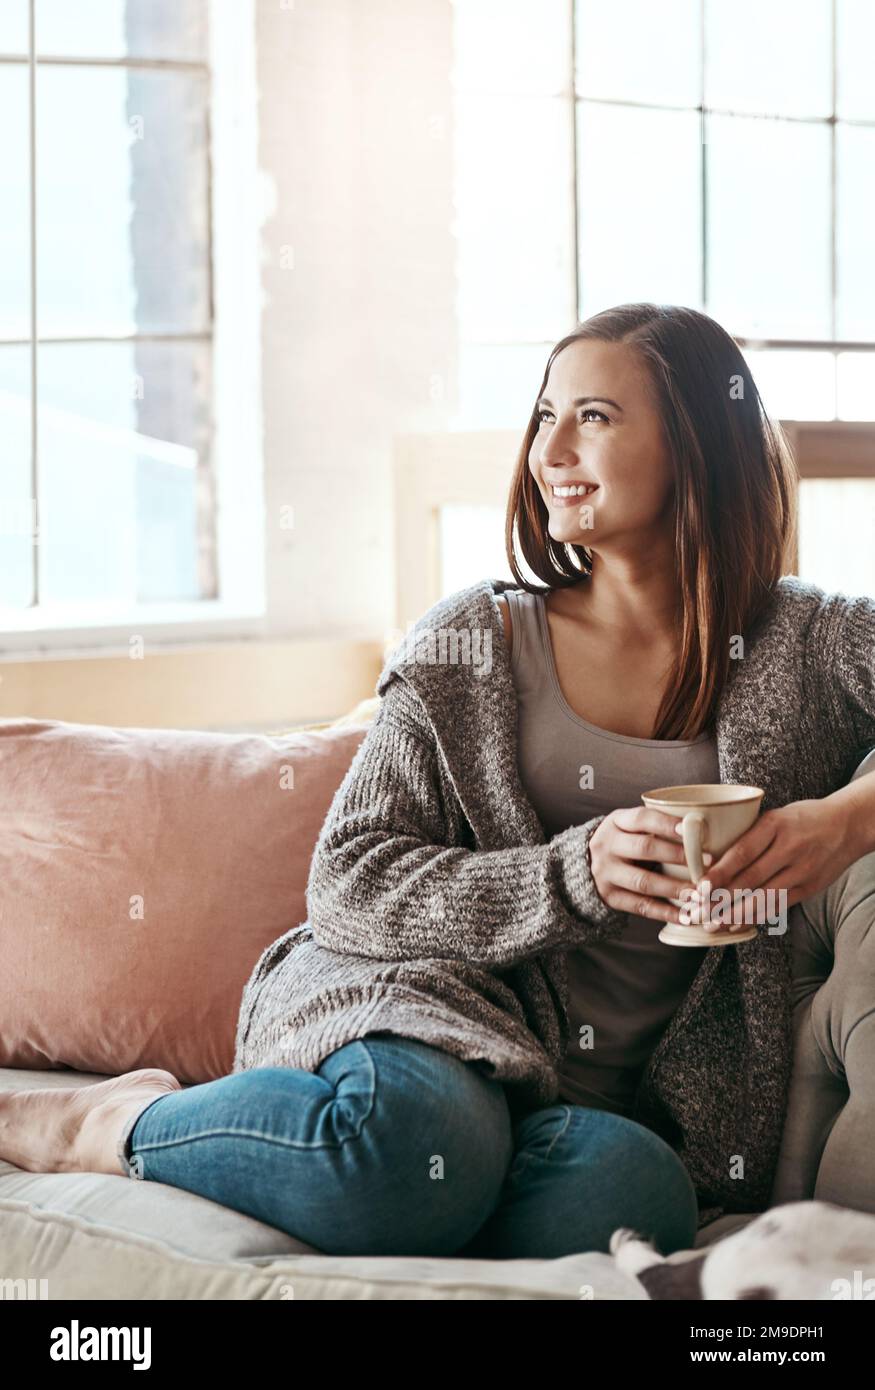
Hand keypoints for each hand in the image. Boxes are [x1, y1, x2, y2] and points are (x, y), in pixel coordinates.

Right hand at [589, 806, 712, 924]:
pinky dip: (665, 912)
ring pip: (644, 881)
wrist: (584, 866)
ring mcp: (606, 873)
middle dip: (677, 855)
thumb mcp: (629, 826)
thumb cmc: (623, 842)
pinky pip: (640, 906)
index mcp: (616, 822)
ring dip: (675, 888)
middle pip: (644, 848)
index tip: (691, 828)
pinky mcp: (610, 897)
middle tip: (708, 861)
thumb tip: (701, 826)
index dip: (666, 823)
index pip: (641, 818)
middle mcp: (607, 845)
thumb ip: (655, 825)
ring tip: (700, 893)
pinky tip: (686, 916)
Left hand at [678, 797, 853, 932]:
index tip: (700, 886)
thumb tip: (710, 856)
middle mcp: (789, 848)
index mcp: (775, 825)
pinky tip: (738, 924)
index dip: (720, 872)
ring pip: (764, 897)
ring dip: (736, 914)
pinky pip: (780, 905)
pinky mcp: (810, 887)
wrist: (848, 825)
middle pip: (751, 879)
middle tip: (699, 911)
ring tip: (713, 924)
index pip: (743, 852)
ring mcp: (802, 870)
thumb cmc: (803, 818)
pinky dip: (757, 916)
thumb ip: (749, 834)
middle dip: (721, 898)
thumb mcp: (775, 815)